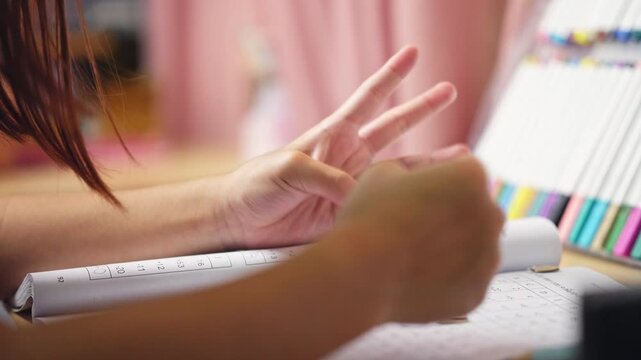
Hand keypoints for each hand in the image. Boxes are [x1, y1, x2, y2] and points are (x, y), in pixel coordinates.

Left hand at [219, 46, 459, 247]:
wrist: (242, 219)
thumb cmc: (255, 185)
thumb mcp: (286, 170)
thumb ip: (325, 177)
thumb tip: (359, 193)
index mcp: (332, 135)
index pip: (368, 98)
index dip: (390, 76)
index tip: (412, 53)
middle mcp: (349, 156)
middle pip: (393, 126)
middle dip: (421, 107)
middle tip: (449, 90)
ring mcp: (353, 184)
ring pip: (401, 169)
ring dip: (430, 162)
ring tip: (462, 157)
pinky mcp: (352, 212)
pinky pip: (387, 204)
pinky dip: (410, 202)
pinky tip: (429, 201)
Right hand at [331, 156, 503, 322]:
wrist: (358, 278)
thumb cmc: (368, 220)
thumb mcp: (385, 171)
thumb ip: (423, 162)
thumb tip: (446, 161)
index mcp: (471, 176)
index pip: (465, 171)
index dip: (438, 181)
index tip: (414, 196)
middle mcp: (489, 214)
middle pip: (478, 208)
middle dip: (454, 213)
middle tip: (413, 226)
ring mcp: (487, 257)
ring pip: (476, 246)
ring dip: (454, 246)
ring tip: (412, 254)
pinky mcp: (477, 293)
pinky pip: (468, 279)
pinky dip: (449, 278)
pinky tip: (418, 276)